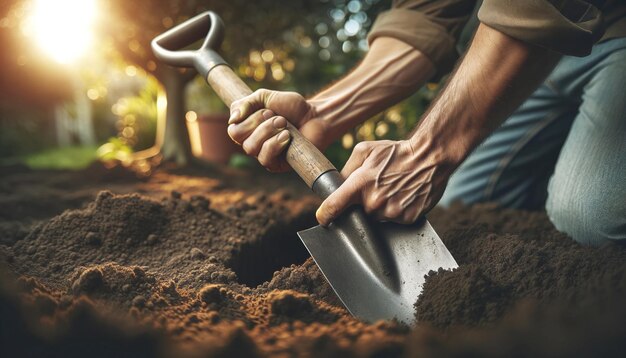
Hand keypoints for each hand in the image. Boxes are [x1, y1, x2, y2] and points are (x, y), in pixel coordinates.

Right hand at [227, 89, 328, 171]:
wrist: (316, 117)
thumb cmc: (292, 107)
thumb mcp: (266, 97)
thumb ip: (246, 103)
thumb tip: (232, 119)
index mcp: (248, 128)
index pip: (233, 128)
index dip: (248, 117)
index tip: (267, 109)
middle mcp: (253, 143)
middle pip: (239, 137)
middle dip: (259, 122)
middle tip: (279, 117)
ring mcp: (263, 155)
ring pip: (250, 147)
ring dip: (268, 131)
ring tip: (284, 124)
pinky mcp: (276, 165)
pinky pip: (264, 158)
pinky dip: (275, 144)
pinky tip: (287, 137)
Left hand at [316, 139, 453, 225]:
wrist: (431, 157)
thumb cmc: (396, 152)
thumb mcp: (365, 150)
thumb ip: (347, 169)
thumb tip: (337, 185)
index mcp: (359, 184)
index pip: (332, 207)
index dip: (325, 215)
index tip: (323, 219)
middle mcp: (374, 202)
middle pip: (358, 214)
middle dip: (363, 203)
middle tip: (377, 188)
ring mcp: (391, 213)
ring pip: (377, 218)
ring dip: (381, 208)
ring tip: (393, 190)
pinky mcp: (407, 219)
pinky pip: (395, 221)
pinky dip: (397, 211)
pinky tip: (404, 196)